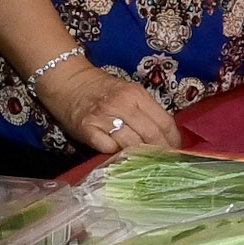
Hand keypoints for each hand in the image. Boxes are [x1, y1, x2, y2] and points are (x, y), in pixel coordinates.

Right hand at [42, 63, 177, 157]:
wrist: (68, 81)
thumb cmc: (101, 89)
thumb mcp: (128, 92)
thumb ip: (145, 110)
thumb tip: (165, 135)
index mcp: (136, 94)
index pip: (164, 122)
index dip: (173, 140)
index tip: (176, 151)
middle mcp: (123, 105)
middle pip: (151, 135)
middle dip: (161, 152)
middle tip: (163, 162)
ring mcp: (104, 118)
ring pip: (132, 144)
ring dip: (140, 156)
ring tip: (145, 163)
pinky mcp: (88, 130)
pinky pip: (109, 148)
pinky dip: (117, 155)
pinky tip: (120, 156)